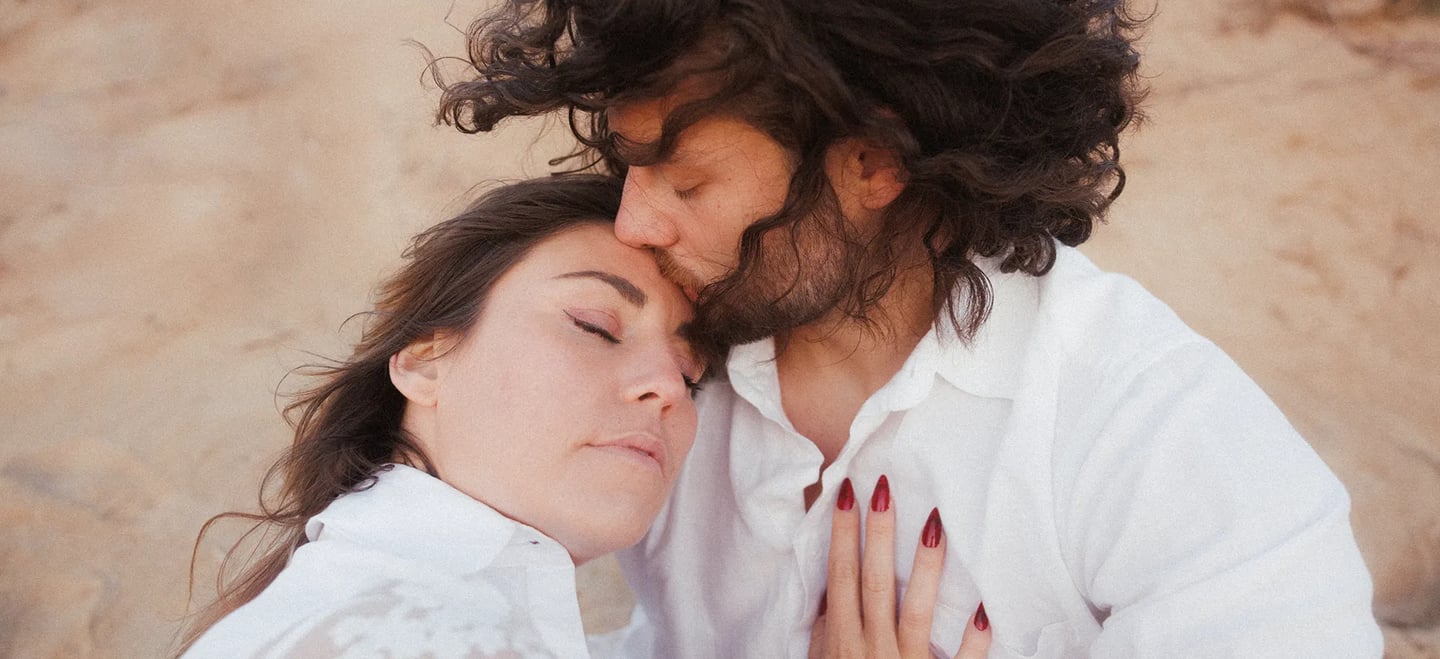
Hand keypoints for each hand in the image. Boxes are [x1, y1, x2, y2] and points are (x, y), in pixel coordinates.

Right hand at [809, 475, 990, 658]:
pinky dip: (973, 639)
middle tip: (884, 489)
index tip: (847, 492)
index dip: (842, 534)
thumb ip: (828, 629)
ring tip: (935, 523)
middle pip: (876, 582)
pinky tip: (982, 609)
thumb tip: (832, 590)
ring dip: (925, 566)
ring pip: (917, 610)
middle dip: (879, 534)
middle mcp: (873, 647)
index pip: (841, 576)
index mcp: (843, 638)